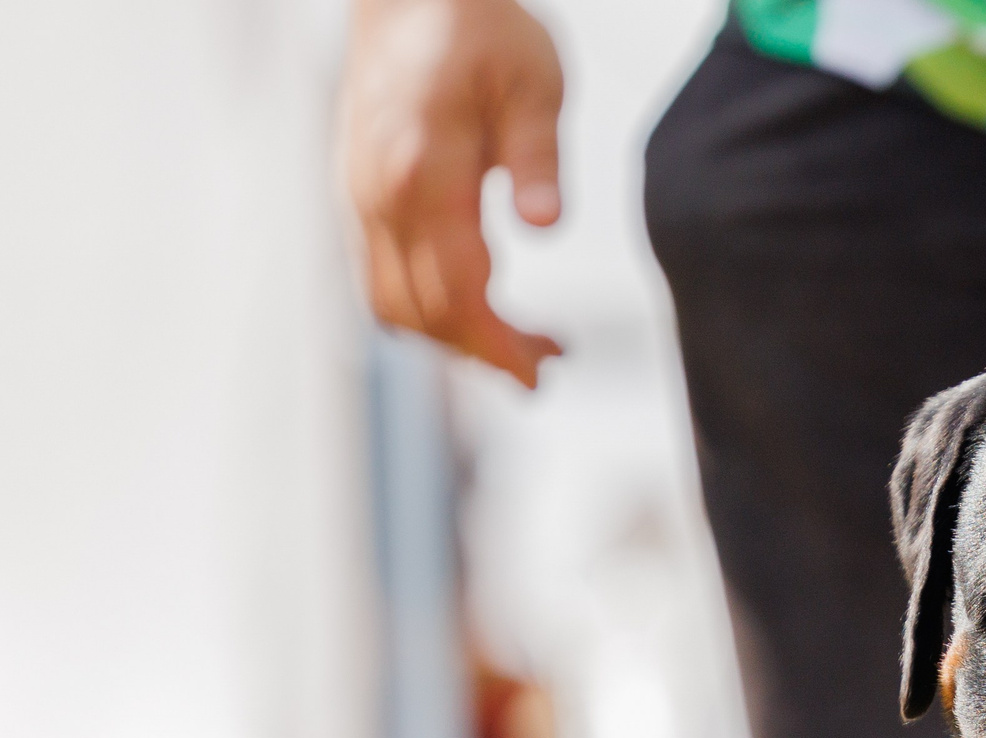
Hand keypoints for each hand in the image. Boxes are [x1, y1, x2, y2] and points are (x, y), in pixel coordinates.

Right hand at [341, 0, 564, 386]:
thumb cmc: (481, 29)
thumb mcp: (534, 83)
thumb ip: (538, 157)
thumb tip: (545, 227)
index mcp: (423, 170)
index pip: (458, 291)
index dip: (499, 346)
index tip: (541, 373)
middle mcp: (378, 193)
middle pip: (423, 312)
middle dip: (483, 353)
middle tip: (546, 363)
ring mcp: (359, 196)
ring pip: (393, 303)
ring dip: (452, 338)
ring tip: (517, 344)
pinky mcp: (357, 195)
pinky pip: (379, 276)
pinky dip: (426, 308)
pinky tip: (476, 305)